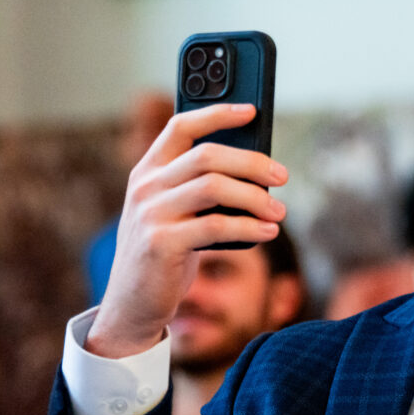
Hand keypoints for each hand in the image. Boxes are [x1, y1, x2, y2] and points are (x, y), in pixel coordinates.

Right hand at [85, 104, 287, 357]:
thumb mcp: (174, 212)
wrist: (131, 303)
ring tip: (279, 211)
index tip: (251, 111)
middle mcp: (145, 187)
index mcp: (147, 170)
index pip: (181, 126)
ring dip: (255, 197)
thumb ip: (199, 187)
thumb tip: (257, 169)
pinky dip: (248, 228)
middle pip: (207, 155)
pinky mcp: (161, 244)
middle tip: (282, 176)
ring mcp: (150, 214)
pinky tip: (267, 232)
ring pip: (214, 187)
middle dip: (251, 163)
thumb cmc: (165, 252)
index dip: (217, 113)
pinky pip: (215, 226)